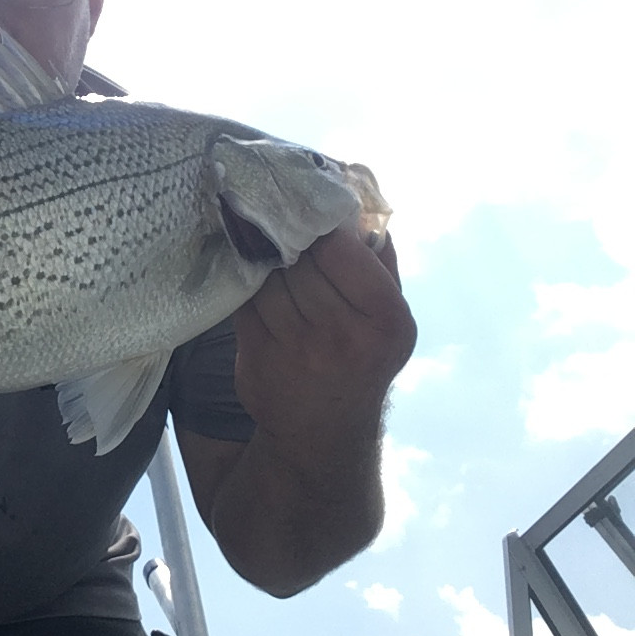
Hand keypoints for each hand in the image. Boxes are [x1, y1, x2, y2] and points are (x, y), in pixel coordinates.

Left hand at [232, 226, 416, 443]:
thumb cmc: (361, 357)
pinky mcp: (258, 357)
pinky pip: (245, 302)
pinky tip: (253, 280)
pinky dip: (247, 286)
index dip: (320, 228)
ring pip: (268, 278)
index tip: (311, 216)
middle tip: (281, 227)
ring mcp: (296, 349)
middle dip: (289, 241)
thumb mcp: (390, 316)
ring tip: (268, 254)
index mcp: (384, 318)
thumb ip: (382, 262)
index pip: (339, 250)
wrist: (323, 430)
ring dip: (265, 262)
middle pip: (299, 262)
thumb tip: (358, 205)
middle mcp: (342, 335)